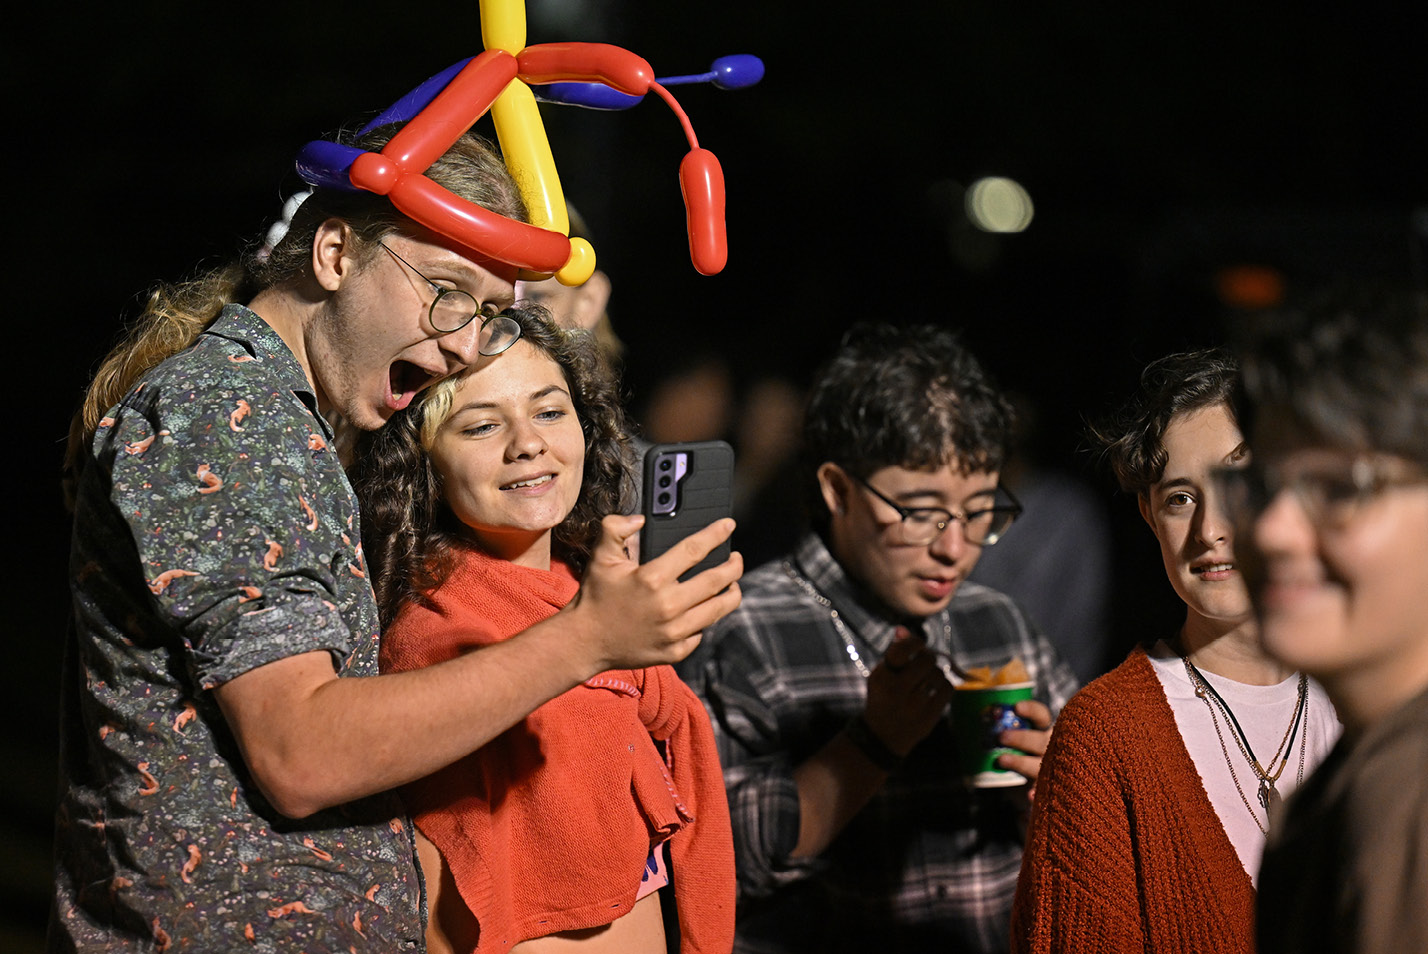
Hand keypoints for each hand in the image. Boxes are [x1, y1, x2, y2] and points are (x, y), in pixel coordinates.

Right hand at [562, 514, 742, 672]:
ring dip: (731, 593)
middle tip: (736, 558)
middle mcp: (667, 605)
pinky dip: (706, 619)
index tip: (729, 525)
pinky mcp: (675, 651)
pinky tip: (704, 610)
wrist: (585, 642)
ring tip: (732, 584)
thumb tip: (640, 519)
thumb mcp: (601, 557)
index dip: (716, 534)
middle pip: (717, 581)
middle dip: (734, 566)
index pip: (695, 550)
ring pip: (718, 609)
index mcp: (652, 578)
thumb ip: (615, 529)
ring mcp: (673, 632)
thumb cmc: (596, 597)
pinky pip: (702, 632)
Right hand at [862, 636, 952, 756]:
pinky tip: (934, 689)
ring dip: (935, 674)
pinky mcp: (929, 717)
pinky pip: (948, 690)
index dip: (914, 642)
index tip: (917, 645)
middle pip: (926, 660)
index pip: (902, 649)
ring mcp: (914, 706)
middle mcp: (896, 691)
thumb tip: (903, 629)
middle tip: (923, 662)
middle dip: (927, 658)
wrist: (883, 736)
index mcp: (881, 678)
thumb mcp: (881, 674)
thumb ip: (893, 652)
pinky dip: (944, 686)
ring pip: (939, 675)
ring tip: (925, 680)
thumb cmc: (883, 697)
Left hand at [994, 699, 1052, 788]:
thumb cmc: (1008, 753)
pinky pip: (1043, 790)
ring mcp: (1049, 768)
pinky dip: (1036, 793)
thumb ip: (985, 731)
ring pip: (1041, 764)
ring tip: (1002, 760)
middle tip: (1001, 736)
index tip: (1016, 708)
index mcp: (1040, 730)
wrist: (1017, 784)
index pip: (1041, 715)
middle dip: (1022, 737)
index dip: (1031, 710)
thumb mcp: (1000, 739)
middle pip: (1042, 739)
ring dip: (1022, 762)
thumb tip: (954, 724)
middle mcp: (1049, 747)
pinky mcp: (1043, 787)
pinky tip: (1029, 796)